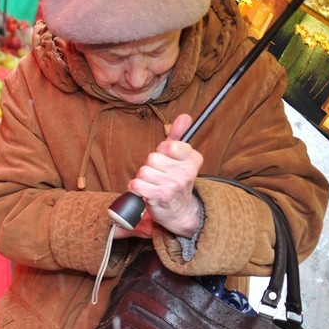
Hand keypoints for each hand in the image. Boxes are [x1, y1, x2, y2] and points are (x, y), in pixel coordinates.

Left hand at [123, 114, 202, 237]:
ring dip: (143, 179)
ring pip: (143, 171)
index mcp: (193, 159)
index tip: (167, 162)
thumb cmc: (176, 181)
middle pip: (152, 158)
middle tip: (159, 176)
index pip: (168, 145)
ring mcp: (173, 185)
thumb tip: (185, 116)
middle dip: (150, 166)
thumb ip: (179, 135)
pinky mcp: (160, 196)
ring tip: (153, 185)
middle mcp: (186, 172)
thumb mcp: (181, 158)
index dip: (161, 153)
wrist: (180, 212)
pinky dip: (136, 189)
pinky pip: (136, 184)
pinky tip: (145, 193)